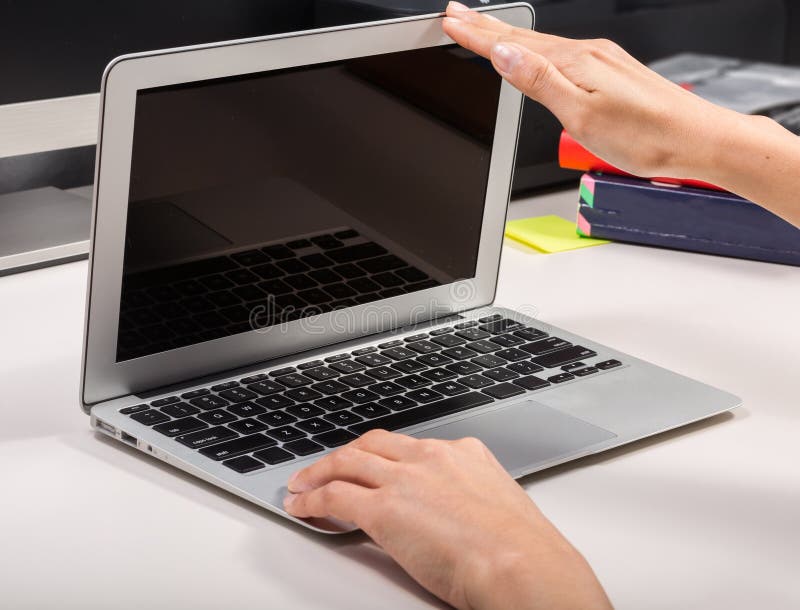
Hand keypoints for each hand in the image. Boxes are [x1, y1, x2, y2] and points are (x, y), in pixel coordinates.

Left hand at [285, 430, 611, 609]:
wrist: (522, 564)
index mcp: (462, 453)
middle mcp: (430, 457)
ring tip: (302, 483)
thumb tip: (456, 512)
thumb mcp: (498, 504)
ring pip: (347, 462)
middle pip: (372, 444)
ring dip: (319, 471)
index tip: (371, 462)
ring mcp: (405, 479)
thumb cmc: (521, 548)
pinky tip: (303, 505)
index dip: (381, 454)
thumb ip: (469, 496)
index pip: (409, 445)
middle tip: (328, 466)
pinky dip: (312, 498)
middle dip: (345, 454)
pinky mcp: (384, 508)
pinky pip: (335, 495)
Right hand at [442, 1, 739, 181]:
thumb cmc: (645, 135)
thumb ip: (540, 82)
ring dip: (508, 36)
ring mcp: (601, 61)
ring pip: (542, 45)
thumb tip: (504, 54)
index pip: (513, 46)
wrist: (696, 138)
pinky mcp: (611, 72)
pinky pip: (562, 53)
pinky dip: (536, 49)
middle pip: (525, 39)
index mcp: (576, 63)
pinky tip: (534, 53)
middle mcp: (588, 54)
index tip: (451, 23)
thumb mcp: (582, 114)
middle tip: (457, 14)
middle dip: (487, 27)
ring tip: (485, 30)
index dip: (478, 36)